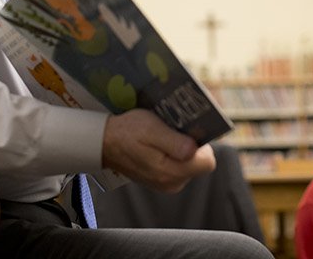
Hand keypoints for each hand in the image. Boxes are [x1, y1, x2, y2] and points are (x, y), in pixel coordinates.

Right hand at [101, 109, 215, 192]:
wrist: (105, 143)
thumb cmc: (126, 132)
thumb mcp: (150, 129)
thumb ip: (175, 142)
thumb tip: (195, 149)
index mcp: (170, 172)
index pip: (207, 162)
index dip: (202, 144)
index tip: (189, 131)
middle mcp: (172, 183)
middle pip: (199, 163)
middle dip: (190, 145)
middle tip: (172, 130)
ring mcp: (168, 184)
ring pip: (190, 164)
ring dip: (181, 148)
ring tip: (162, 135)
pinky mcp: (163, 180)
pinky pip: (179, 166)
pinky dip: (173, 153)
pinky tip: (159, 143)